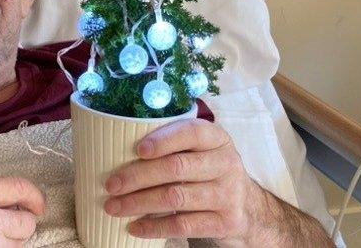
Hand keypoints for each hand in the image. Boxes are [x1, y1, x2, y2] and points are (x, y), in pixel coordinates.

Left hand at [102, 119, 259, 244]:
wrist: (249, 209)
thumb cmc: (209, 172)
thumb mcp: (201, 151)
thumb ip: (174, 146)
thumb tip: (119, 149)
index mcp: (217, 139)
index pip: (191, 132)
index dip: (163, 140)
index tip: (137, 150)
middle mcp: (226, 163)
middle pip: (176, 167)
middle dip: (137, 176)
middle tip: (111, 184)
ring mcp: (228, 194)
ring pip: (175, 197)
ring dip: (138, 203)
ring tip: (114, 206)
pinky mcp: (225, 222)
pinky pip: (183, 225)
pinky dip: (154, 227)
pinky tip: (134, 226)